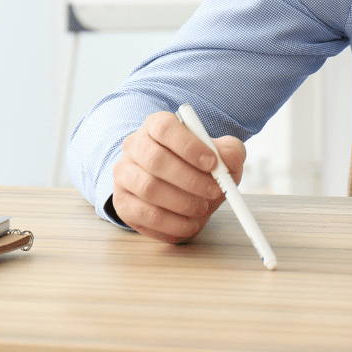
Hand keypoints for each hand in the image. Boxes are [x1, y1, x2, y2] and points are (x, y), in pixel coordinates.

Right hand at [111, 110, 245, 243]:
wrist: (177, 187)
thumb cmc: (198, 167)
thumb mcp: (220, 154)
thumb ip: (229, 152)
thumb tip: (227, 159)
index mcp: (156, 126)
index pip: (165, 128)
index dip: (189, 146)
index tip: (213, 163)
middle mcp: (135, 146)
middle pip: (156, 159)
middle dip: (190, 180)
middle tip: (214, 191)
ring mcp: (124, 174)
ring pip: (149, 188)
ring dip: (182, 203)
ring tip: (201, 209)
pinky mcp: (122, 202)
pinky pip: (144, 215)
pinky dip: (171, 224)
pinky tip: (188, 225)